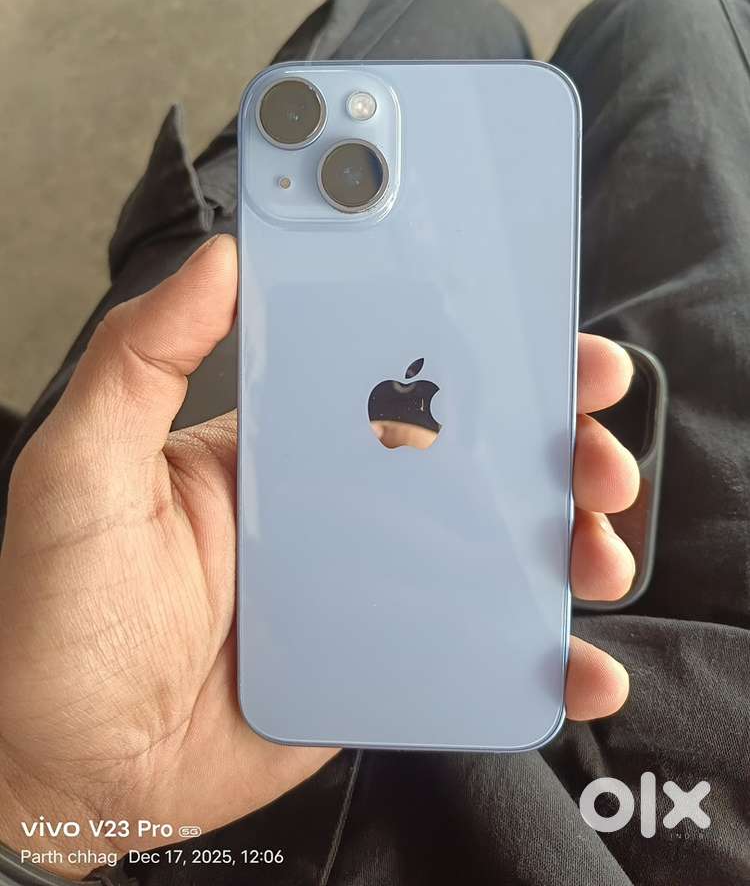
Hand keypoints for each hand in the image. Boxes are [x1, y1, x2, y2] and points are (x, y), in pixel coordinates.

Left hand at [0, 235, 637, 878]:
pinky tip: (576, 663)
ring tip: (598, 551)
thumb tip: (218, 258)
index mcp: (282, 444)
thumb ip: (140, 360)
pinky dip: (537, 656)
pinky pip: (475, 648)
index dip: (476, 346)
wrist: (68, 768)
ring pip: (491, 547)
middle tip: (596, 447)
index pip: (395, 371)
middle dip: (552, 441)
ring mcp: (367, 585)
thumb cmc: (55, 616)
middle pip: (469, 456)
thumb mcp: (80, 469)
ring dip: (563, 541)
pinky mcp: (383, 660)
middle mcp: (336, 505)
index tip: (544, 330)